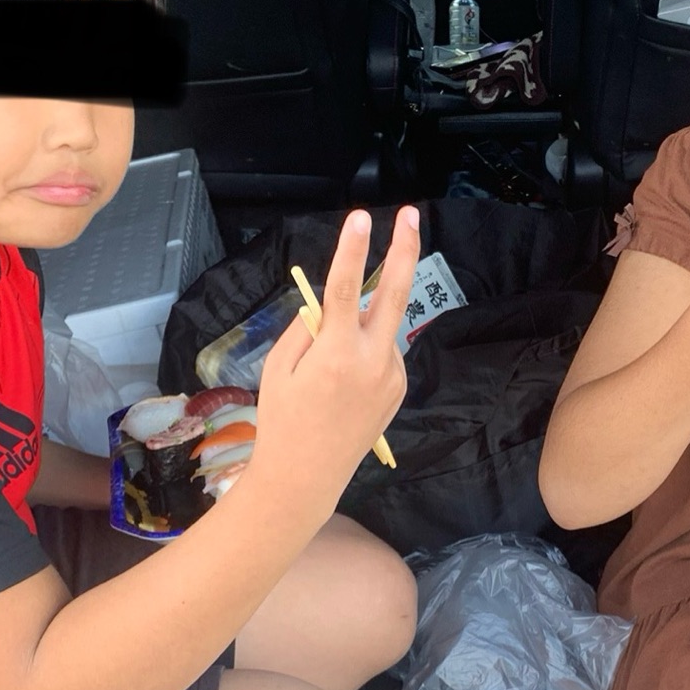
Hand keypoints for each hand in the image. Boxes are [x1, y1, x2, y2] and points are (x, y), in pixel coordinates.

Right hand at [251, 208, 419, 501]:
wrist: (307, 476)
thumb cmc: (282, 421)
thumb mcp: (277, 369)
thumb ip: (304, 329)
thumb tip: (327, 303)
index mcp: (335, 354)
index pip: (344, 289)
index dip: (352, 249)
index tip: (360, 216)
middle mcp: (372, 361)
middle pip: (394, 293)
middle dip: (404, 249)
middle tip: (411, 214)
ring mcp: (391, 376)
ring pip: (379, 328)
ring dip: (361, 325)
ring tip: (328, 369)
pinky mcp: (399, 388)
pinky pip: (382, 353)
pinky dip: (365, 351)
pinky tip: (344, 384)